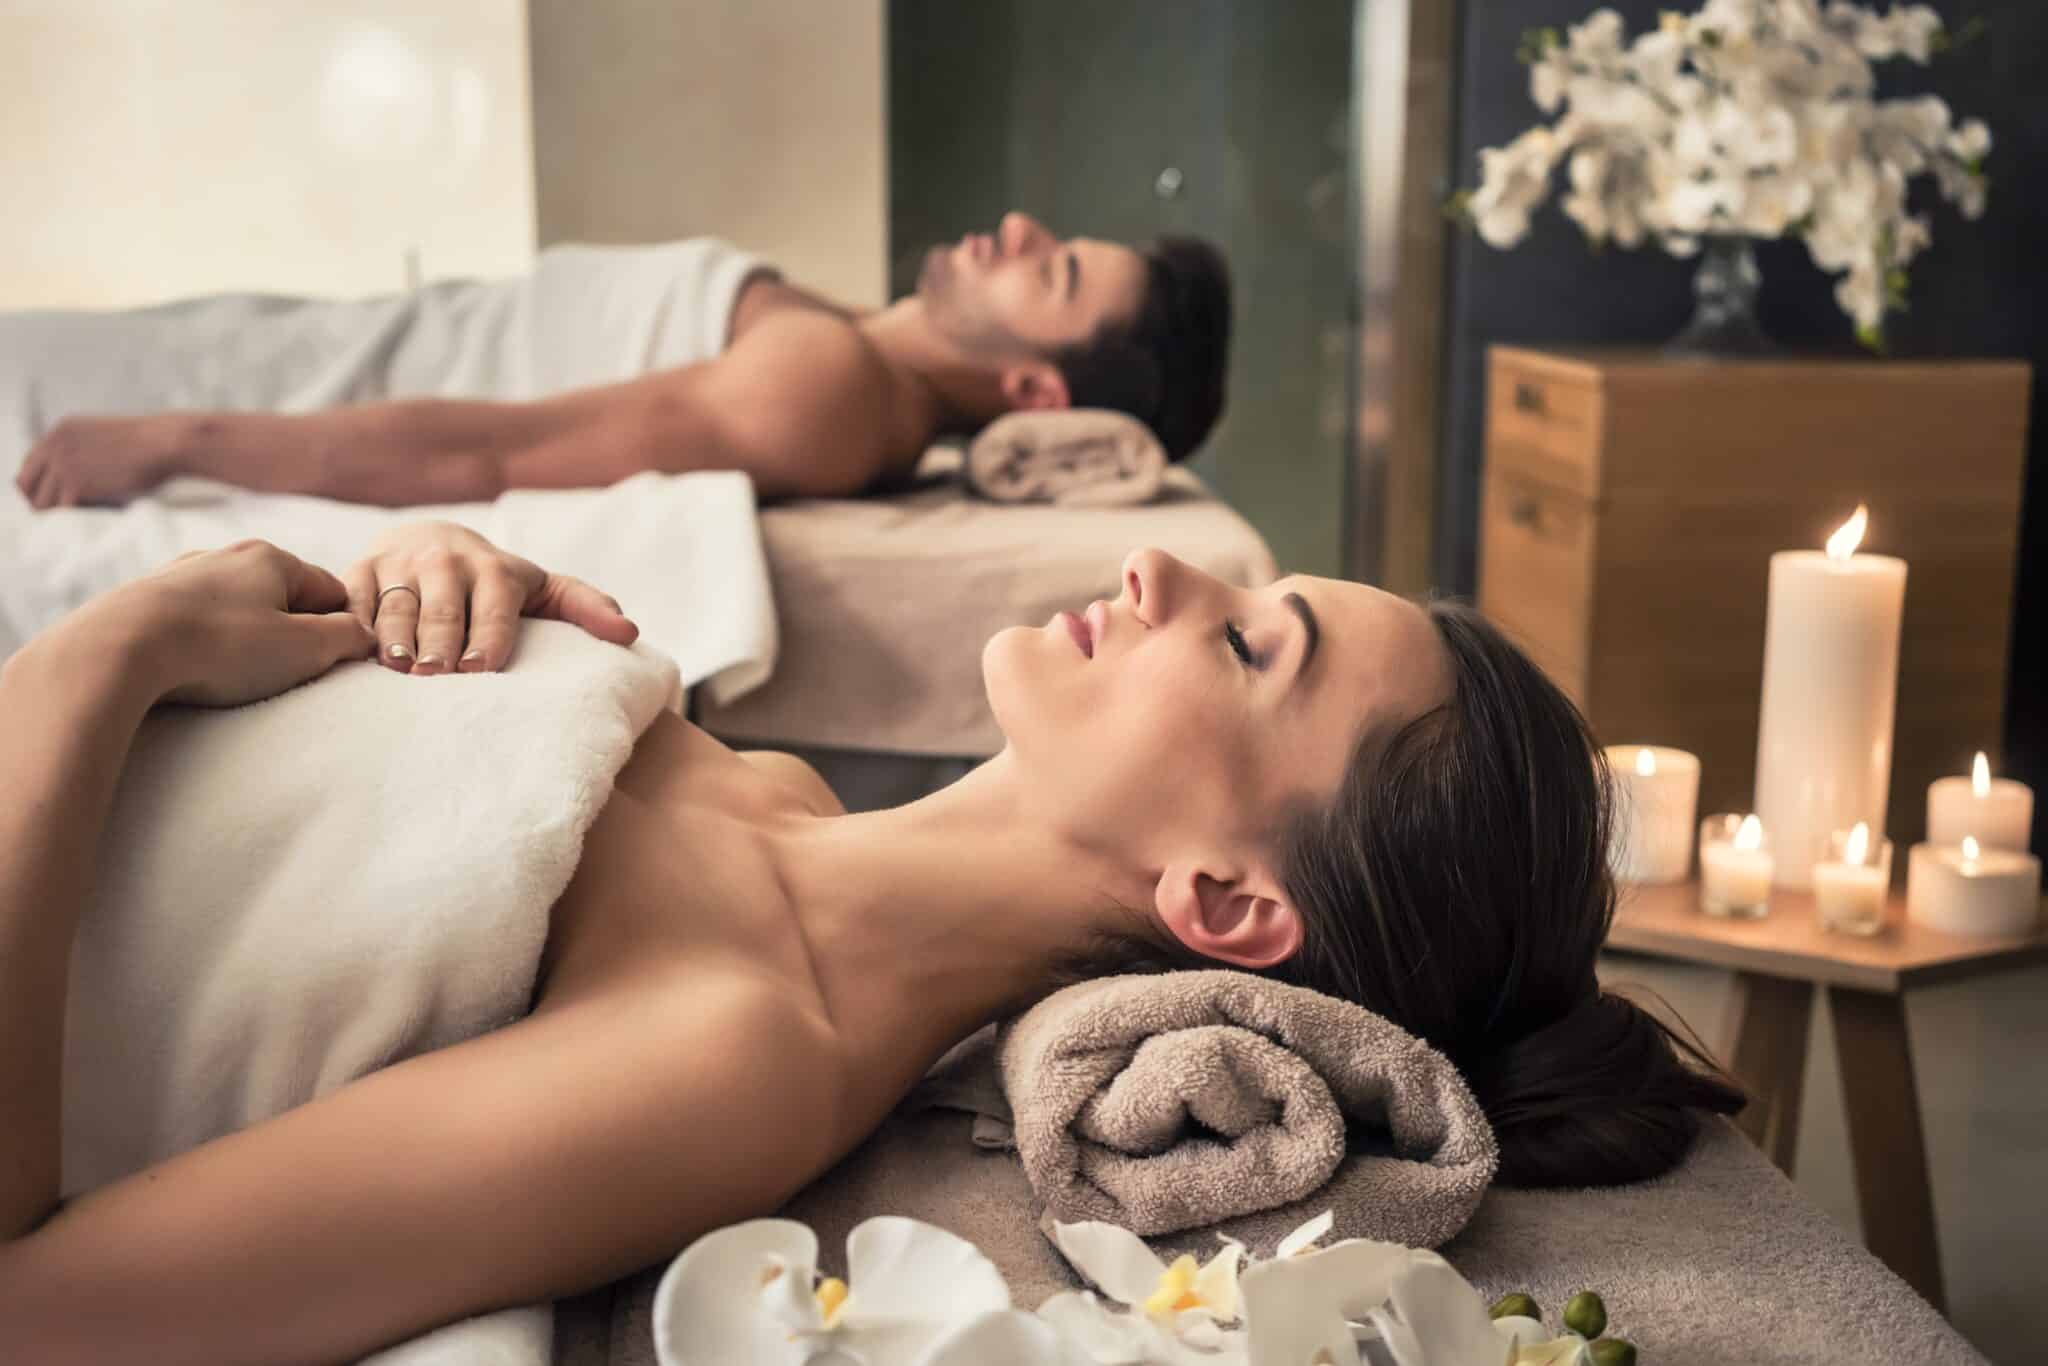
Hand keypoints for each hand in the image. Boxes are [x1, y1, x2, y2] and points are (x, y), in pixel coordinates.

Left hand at [16, 415, 176, 509]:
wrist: (164, 444)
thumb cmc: (148, 446)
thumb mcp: (105, 439)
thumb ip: (83, 453)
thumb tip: (74, 485)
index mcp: (61, 431)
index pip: (30, 464)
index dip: (40, 484)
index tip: (56, 498)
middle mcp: (54, 446)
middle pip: (25, 484)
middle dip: (41, 500)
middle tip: (66, 512)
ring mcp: (62, 465)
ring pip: (40, 503)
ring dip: (61, 511)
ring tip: (87, 513)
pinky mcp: (75, 485)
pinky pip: (61, 511)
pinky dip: (76, 518)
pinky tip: (95, 513)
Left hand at [73, 540, 376, 706]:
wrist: (118, 648)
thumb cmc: (220, 646)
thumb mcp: (303, 648)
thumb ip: (346, 638)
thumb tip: (365, 634)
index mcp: (272, 558)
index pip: (330, 590)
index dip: (341, 628)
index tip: (335, 661)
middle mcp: (227, 556)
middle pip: (281, 598)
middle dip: (291, 634)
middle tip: (286, 675)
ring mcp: (182, 575)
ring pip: (235, 609)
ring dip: (246, 640)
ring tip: (236, 676)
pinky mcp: (147, 600)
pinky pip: (195, 622)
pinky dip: (205, 643)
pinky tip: (196, 668)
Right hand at [341, 520, 638, 673]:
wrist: (430, 540)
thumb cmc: (496, 584)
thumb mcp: (543, 589)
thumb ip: (586, 607)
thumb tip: (630, 634)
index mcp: (494, 568)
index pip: (494, 603)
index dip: (489, 634)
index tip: (484, 668)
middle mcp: (445, 562)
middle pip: (443, 606)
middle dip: (440, 639)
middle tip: (437, 674)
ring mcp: (399, 565)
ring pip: (396, 603)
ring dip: (395, 635)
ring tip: (397, 667)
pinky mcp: (359, 571)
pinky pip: (350, 597)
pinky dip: (351, 621)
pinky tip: (354, 649)